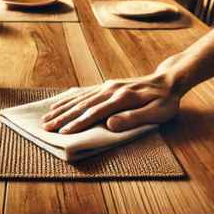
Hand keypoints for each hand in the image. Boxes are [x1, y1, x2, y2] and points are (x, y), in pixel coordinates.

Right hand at [41, 73, 180, 133]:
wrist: (167, 81)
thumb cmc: (165, 101)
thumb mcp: (157, 113)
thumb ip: (134, 119)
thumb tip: (110, 125)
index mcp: (122, 98)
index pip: (96, 112)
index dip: (79, 123)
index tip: (64, 132)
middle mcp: (110, 90)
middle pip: (82, 105)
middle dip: (63, 117)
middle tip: (46, 128)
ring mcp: (107, 86)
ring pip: (79, 98)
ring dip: (62, 109)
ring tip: (46, 118)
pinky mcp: (106, 86)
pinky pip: (83, 93)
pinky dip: (69, 99)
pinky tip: (58, 105)